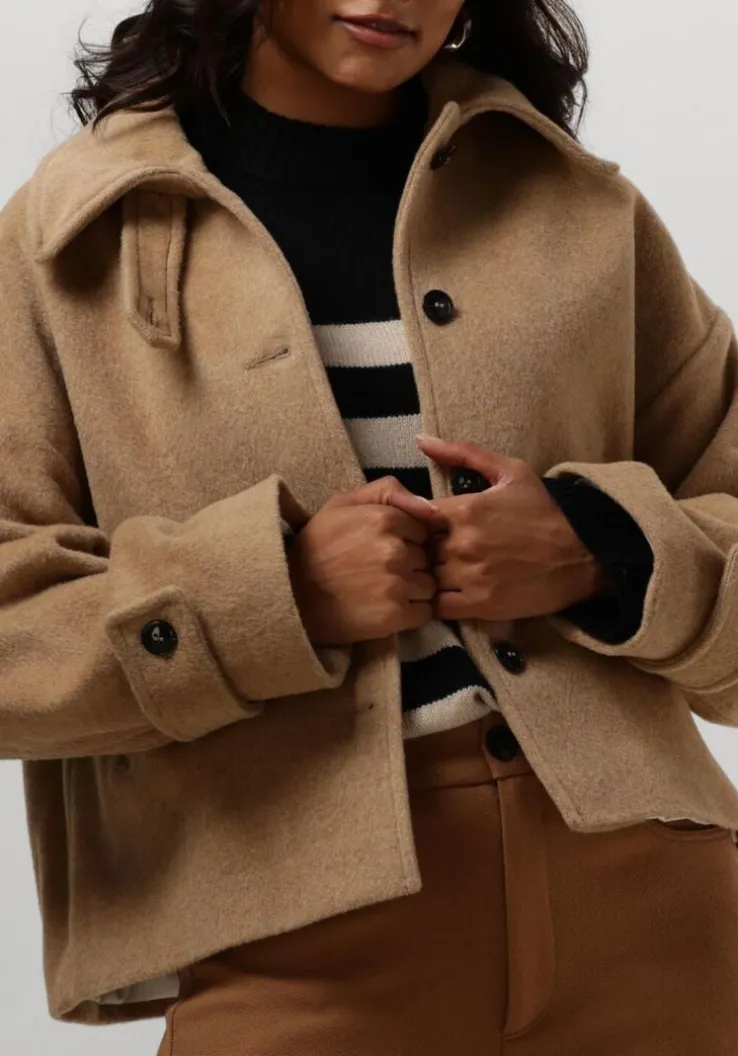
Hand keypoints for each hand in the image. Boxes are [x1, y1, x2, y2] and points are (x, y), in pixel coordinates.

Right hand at [288, 477, 445, 646]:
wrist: (289, 595)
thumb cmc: (316, 547)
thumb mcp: (342, 504)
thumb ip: (388, 491)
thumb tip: (431, 508)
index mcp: (385, 519)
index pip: (422, 531)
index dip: (406, 541)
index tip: (382, 549)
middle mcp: (394, 550)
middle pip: (426, 559)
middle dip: (410, 565)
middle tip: (378, 572)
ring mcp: (395, 584)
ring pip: (427, 586)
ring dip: (412, 590)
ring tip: (381, 592)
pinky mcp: (394, 616)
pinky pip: (424, 613)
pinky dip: (410, 614)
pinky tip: (385, 610)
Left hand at [417, 436, 609, 621]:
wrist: (584, 556)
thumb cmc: (545, 511)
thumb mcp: (510, 472)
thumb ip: (463, 454)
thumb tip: (422, 440)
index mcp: (464, 510)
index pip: (415, 515)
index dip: (417, 521)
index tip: (430, 524)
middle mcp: (462, 544)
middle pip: (418, 548)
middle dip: (423, 548)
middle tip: (437, 549)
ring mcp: (470, 577)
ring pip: (426, 577)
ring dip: (429, 575)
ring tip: (444, 571)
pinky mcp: (480, 605)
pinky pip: (438, 607)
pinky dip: (438, 601)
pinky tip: (450, 593)